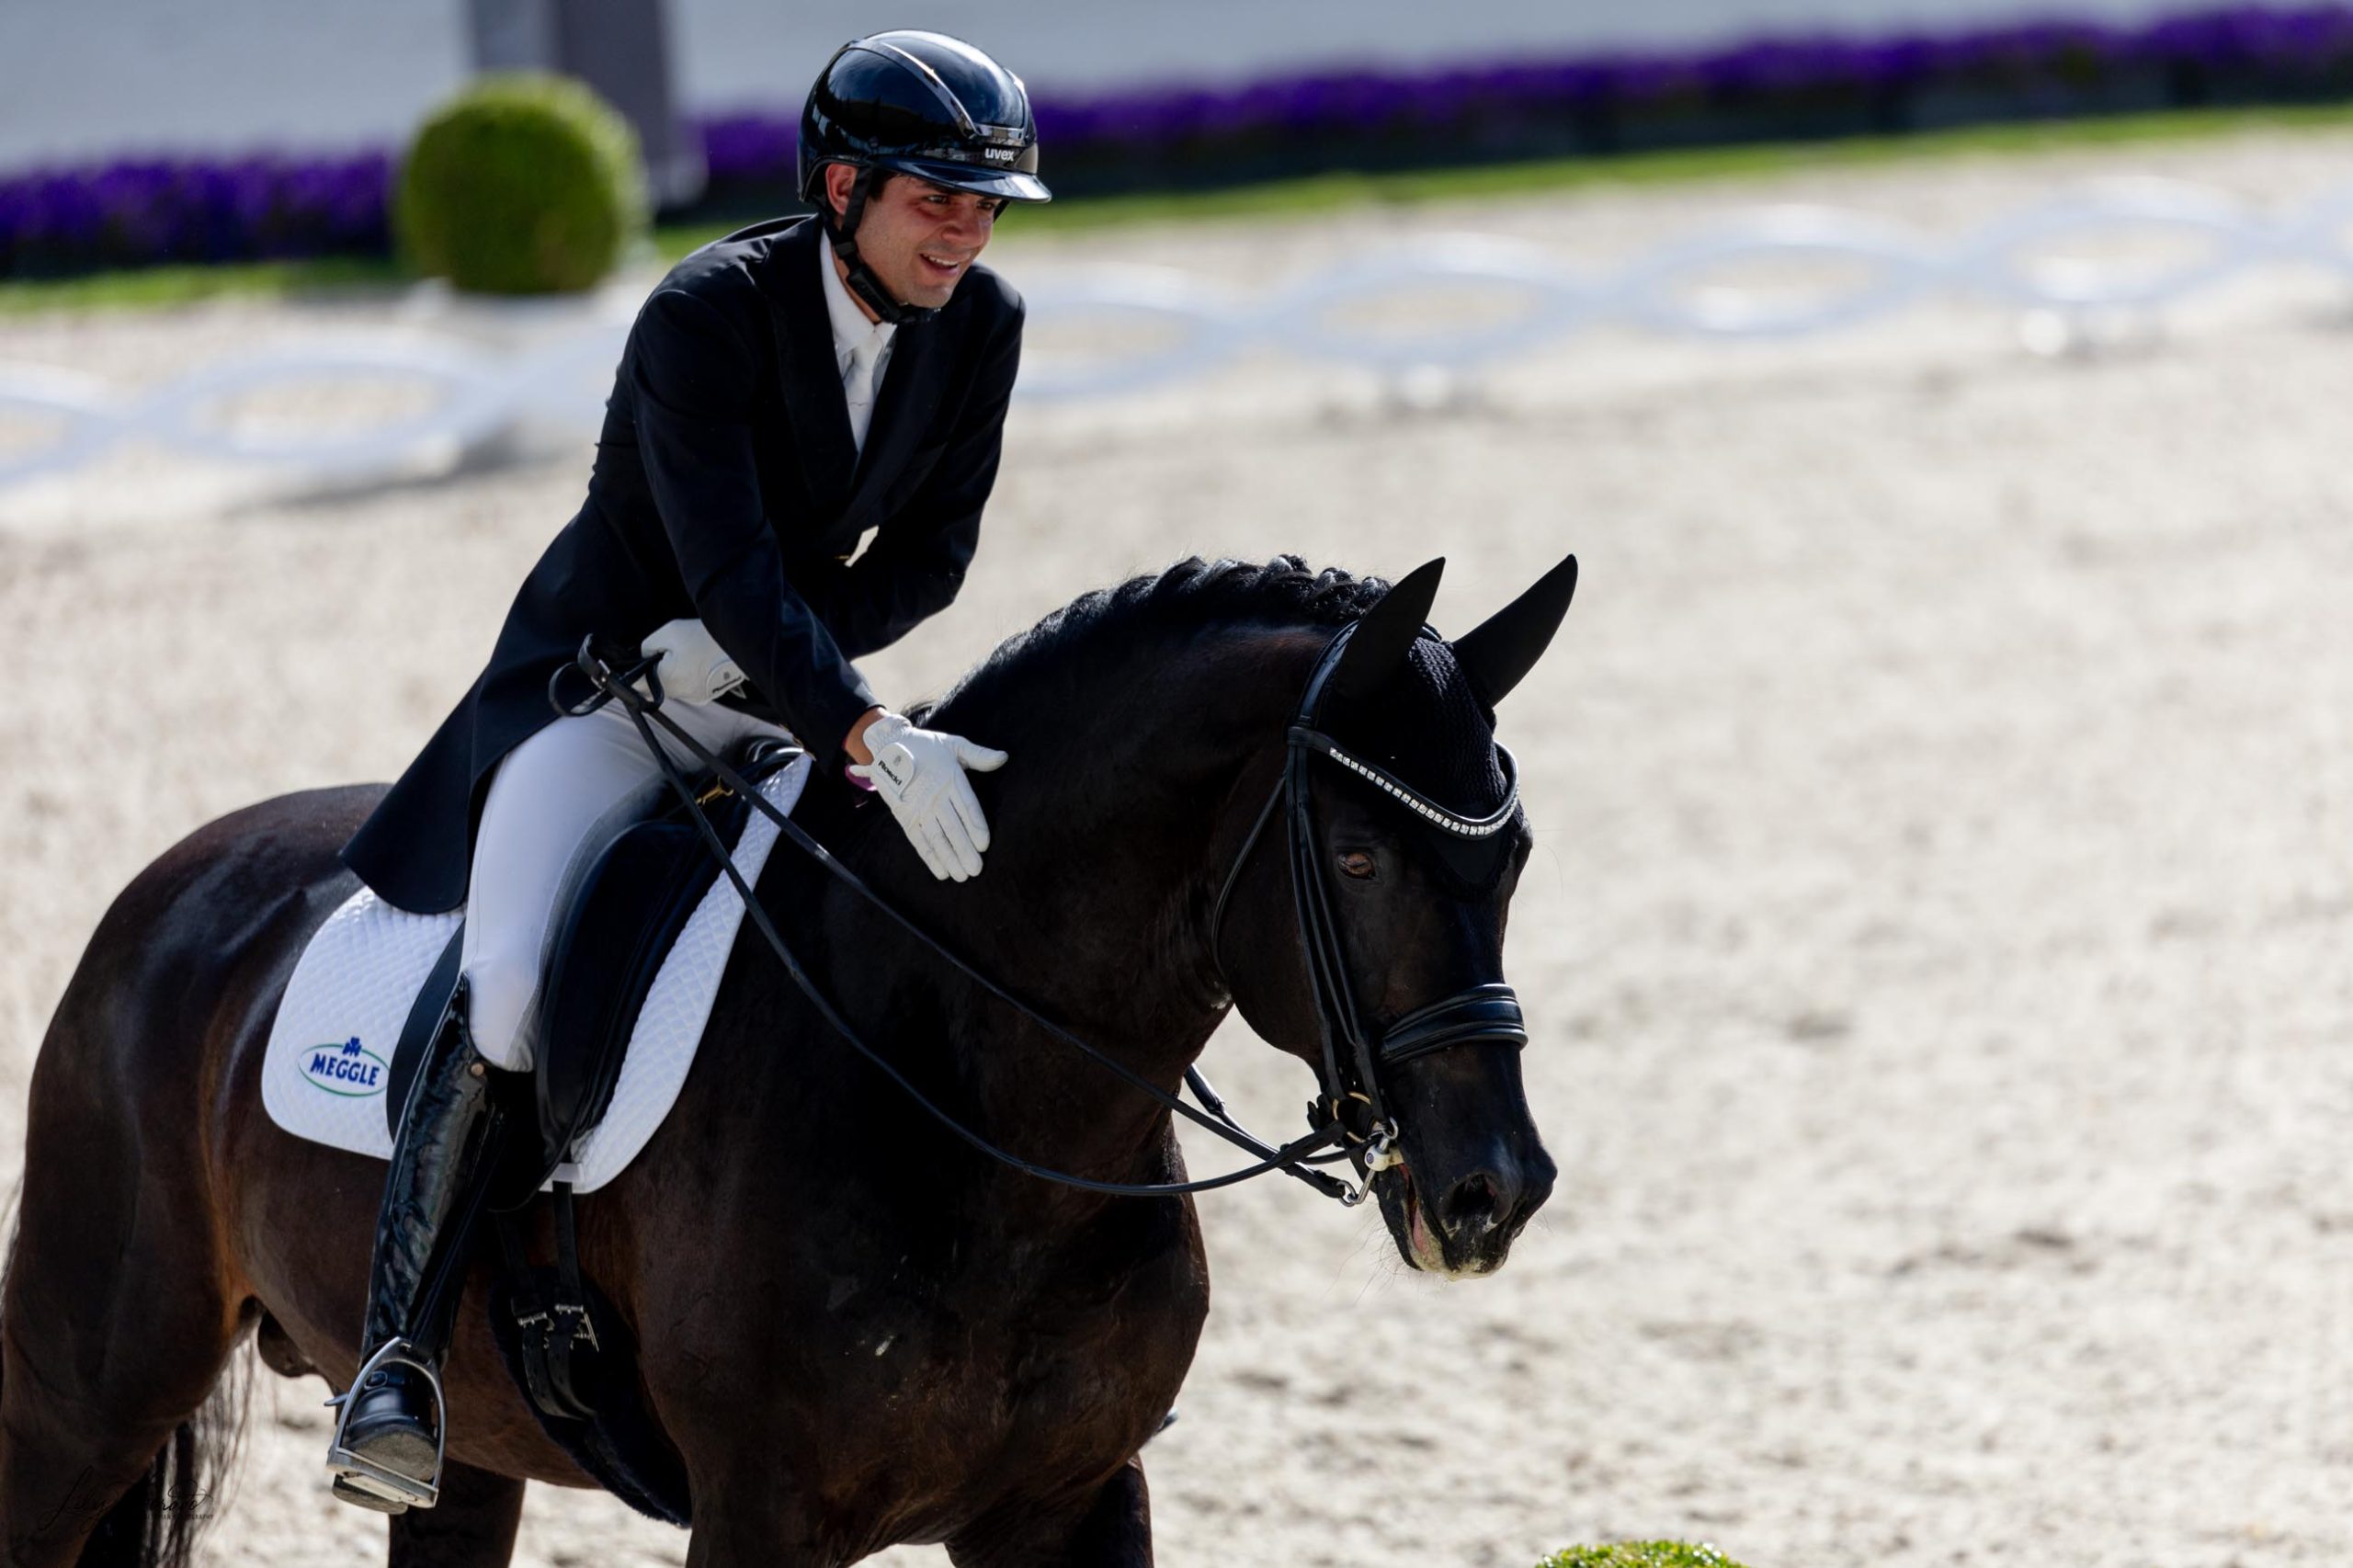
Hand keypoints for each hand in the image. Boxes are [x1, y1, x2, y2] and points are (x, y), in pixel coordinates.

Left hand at [637, 619, 743, 704]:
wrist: (741, 644)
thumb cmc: (706, 637)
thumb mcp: (670, 631)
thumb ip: (648, 645)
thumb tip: (643, 656)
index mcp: (667, 679)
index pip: (635, 686)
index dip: (631, 674)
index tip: (635, 664)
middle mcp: (680, 693)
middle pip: (654, 687)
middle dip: (655, 671)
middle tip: (667, 652)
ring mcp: (694, 697)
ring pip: (672, 687)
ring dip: (672, 674)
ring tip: (686, 654)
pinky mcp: (706, 696)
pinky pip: (687, 688)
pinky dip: (687, 677)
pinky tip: (697, 662)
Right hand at [847, 712, 1007, 881]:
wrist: (889, 745)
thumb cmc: (928, 747)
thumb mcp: (954, 745)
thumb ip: (979, 755)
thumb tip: (1003, 758)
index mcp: (950, 778)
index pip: (966, 805)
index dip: (975, 826)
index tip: (983, 844)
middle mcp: (934, 795)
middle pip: (952, 826)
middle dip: (964, 849)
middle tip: (976, 869)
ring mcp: (918, 808)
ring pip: (936, 837)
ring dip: (948, 857)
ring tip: (961, 875)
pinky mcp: (905, 816)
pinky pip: (918, 840)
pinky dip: (929, 857)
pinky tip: (941, 871)